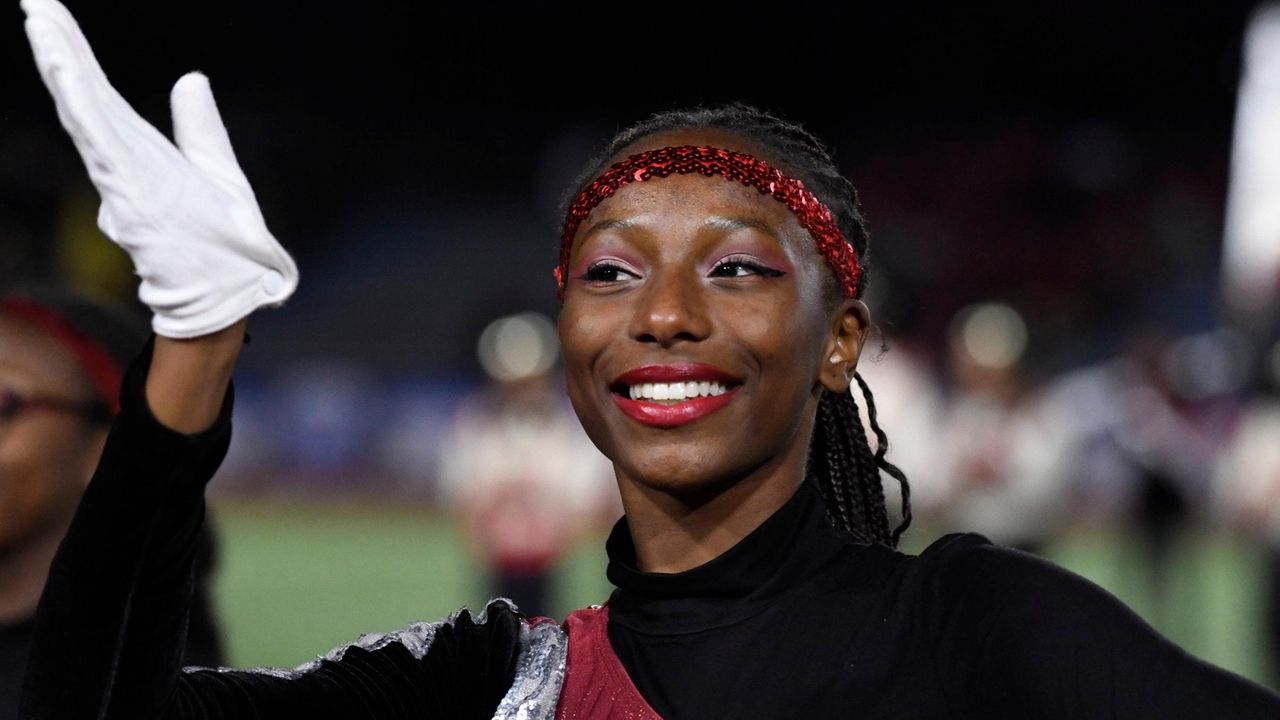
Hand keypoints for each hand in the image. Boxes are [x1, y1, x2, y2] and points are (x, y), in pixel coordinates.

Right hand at [21, 0, 297, 338]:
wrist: (236, 289)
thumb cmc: (224, 243)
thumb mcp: (217, 169)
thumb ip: (199, 126)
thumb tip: (191, 78)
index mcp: (143, 154)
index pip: (102, 96)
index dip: (77, 56)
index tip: (51, 13)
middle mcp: (125, 163)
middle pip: (86, 97)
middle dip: (60, 49)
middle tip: (35, 2)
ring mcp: (124, 179)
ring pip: (87, 114)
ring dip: (64, 69)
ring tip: (42, 23)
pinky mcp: (133, 193)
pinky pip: (104, 143)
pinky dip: (84, 108)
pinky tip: (67, 74)